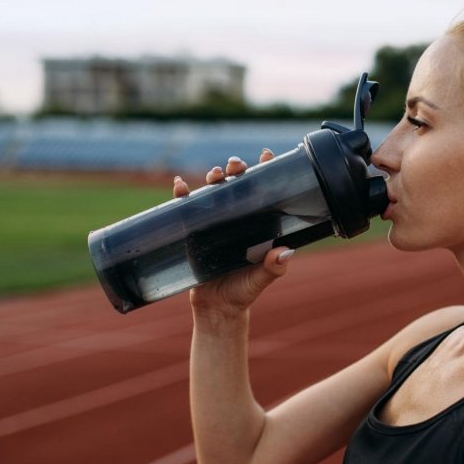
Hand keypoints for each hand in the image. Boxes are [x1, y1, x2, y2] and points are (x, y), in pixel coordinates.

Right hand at [172, 149, 291, 315]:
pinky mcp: (193, 231)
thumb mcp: (260, 279)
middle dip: (236, 168)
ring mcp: (214, 223)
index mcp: (257, 224)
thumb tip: (284, 253)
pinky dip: (181, 194)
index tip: (267, 154)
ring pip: (213, 190)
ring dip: (213, 176)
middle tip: (236, 165)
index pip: (263, 192)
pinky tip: (180, 185)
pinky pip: (186, 208)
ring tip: (215, 174)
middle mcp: (237, 219)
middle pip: (237, 184)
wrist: (216, 309)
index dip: (266, 171)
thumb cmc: (244, 292)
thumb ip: (273, 268)